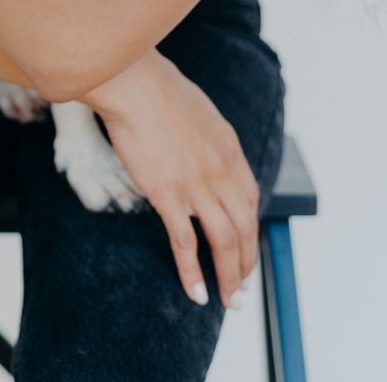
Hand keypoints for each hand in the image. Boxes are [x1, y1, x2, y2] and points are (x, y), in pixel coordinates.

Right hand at [82, 51, 259, 309]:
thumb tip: (206, 156)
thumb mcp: (201, 115)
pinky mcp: (169, 195)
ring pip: (224, 242)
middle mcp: (222, 173)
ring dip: (228, 277)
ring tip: (226, 301)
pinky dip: (192, 272)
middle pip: (244, 229)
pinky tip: (195, 292)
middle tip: (240, 290)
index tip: (243, 251)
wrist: (136, 85)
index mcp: (231, 153)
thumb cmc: (159, 91)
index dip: (249, 233)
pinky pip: (186, 243)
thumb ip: (209, 142)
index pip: (250, 204)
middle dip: (245, 265)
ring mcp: (197, 186)